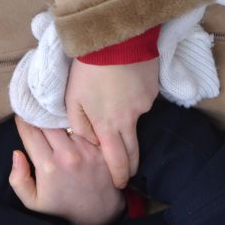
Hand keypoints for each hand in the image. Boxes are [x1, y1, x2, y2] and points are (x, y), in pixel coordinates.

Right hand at [9, 115, 125, 224]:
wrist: (100, 214)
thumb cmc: (63, 206)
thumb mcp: (34, 201)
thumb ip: (18, 179)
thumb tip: (17, 153)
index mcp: (48, 167)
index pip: (30, 131)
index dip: (23, 120)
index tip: (21, 115)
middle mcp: (68, 155)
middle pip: (48, 121)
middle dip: (40, 114)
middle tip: (36, 109)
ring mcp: (88, 149)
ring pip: (68, 121)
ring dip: (59, 117)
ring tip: (55, 114)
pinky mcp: (103, 147)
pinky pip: (87, 127)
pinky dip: (79, 123)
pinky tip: (76, 124)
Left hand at [65, 58, 158, 187]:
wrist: (116, 39)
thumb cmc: (88, 69)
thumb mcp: (72, 100)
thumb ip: (80, 126)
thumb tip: (90, 141)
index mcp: (108, 125)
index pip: (117, 159)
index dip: (119, 174)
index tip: (121, 184)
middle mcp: (130, 119)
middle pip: (133, 149)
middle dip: (131, 165)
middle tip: (129, 174)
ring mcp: (144, 104)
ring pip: (136, 121)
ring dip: (127, 121)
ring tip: (116, 107)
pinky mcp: (152, 90)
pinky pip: (141, 101)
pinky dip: (132, 98)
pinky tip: (123, 85)